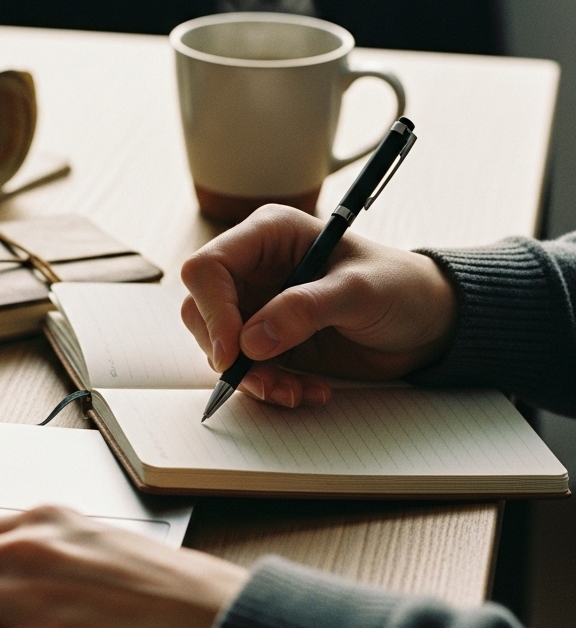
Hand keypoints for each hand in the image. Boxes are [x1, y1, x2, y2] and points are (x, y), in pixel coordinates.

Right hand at [181, 205, 456, 406]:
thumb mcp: (360, 291)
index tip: (234, 351)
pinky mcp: (269, 342)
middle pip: (201, 310)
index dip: (213, 310)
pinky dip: (270, 388)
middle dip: (227, 352)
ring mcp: (259, 307)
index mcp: (269, 235)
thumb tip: (252, 340)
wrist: (427, 324)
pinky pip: (247, 371)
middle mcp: (254, 269)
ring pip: (218, 347)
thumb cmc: (400, 288)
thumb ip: (306, 309)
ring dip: (252, 378)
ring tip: (296, 392)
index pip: (208, 267)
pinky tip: (308, 392)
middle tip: (265, 379)